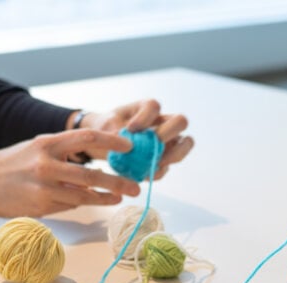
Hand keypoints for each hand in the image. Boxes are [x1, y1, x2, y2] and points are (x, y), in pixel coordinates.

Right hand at [0, 129, 140, 216]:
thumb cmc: (14, 163)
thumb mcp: (38, 147)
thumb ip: (65, 152)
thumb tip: (97, 163)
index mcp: (48, 143)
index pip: (87, 137)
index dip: (112, 141)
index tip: (129, 146)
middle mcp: (46, 165)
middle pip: (92, 175)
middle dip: (118, 182)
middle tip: (135, 187)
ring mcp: (44, 188)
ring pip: (84, 196)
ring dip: (105, 198)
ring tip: (119, 198)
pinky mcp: (41, 207)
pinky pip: (69, 206)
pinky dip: (80, 203)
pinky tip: (89, 201)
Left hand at [78, 100, 193, 178]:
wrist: (100, 144)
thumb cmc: (105, 128)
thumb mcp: (104, 126)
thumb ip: (112, 130)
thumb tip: (123, 139)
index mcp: (146, 109)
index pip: (154, 106)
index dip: (145, 117)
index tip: (130, 129)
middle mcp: (161, 123)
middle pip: (181, 121)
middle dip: (169, 132)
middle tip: (155, 142)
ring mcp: (165, 142)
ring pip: (185, 143)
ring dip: (174, 154)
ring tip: (156, 162)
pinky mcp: (160, 162)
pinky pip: (167, 167)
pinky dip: (158, 171)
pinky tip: (144, 172)